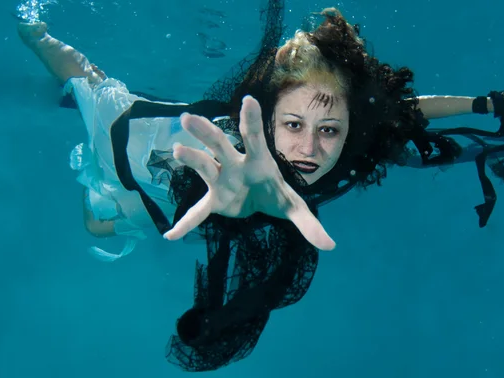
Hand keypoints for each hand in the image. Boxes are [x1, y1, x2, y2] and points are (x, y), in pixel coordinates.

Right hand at [163, 95, 335, 250]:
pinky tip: (171, 236)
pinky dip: (187, 224)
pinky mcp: (214, 201)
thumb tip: (332, 246)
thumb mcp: (296, 209)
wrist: (262, 202)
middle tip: (188, 118)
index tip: (248, 100)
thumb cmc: (278, 195)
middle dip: (206, 133)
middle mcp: (237, 165)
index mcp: (259, 162)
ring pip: (204, 166)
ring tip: (178, 149)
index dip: (251, 121)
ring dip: (191, 158)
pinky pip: (198, 213)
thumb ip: (310, 225)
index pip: (255, 138)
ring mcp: (222, 181)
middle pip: (220, 145)